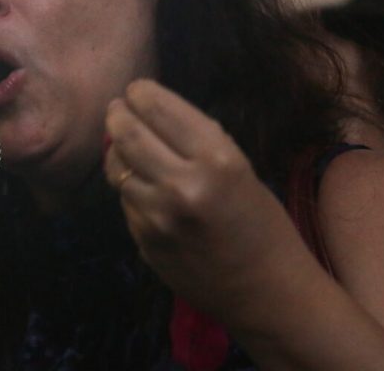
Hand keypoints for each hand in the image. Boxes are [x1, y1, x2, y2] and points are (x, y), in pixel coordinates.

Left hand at [104, 79, 314, 323]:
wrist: (267, 292)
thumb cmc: (262, 225)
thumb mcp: (240, 170)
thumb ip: (196, 144)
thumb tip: (154, 115)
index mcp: (218, 160)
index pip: (160, 109)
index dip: (141, 93)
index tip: (136, 90)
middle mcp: (184, 185)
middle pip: (127, 133)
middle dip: (117, 114)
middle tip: (117, 109)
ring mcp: (159, 216)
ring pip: (117, 167)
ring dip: (116, 150)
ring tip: (123, 143)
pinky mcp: (144, 241)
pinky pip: (125, 201)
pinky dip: (128, 187)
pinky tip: (142, 186)